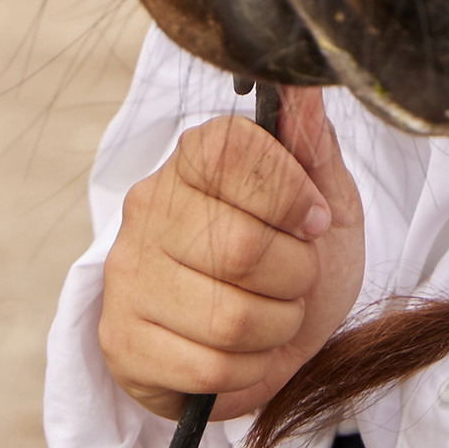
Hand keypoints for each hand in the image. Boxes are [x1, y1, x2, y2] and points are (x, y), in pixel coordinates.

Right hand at [97, 87, 363, 421]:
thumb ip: (311, 143)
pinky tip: (247, 352)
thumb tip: (302, 78)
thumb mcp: (325, 198)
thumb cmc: (297, 259)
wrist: (271, 343)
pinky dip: (248, 369)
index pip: (233, 152)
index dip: (289, 193)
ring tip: (275, 315)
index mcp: (193, 159)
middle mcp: (149, 208)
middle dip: (294, 275)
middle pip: (240, 247)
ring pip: (228, 315)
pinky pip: (207, 368)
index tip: (313, 220)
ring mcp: (128, 276)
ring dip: (276, 326)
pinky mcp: (122, 342)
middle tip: (297, 278)